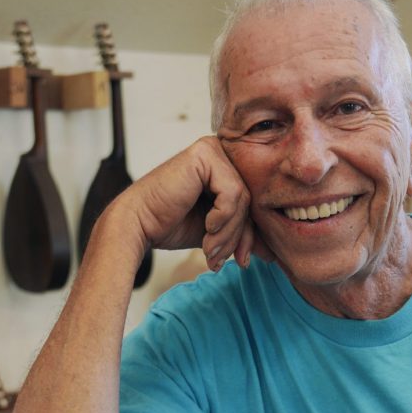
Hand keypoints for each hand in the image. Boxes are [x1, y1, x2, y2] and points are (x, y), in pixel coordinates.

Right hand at [112, 137, 271, 271]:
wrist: (138, 225)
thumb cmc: (171, 225)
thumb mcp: (217, 232)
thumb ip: (242, 235)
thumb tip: (273, 253)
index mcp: (225, 167)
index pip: (252, 203)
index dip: (249, 236)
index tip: (242, 261)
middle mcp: (221, 153)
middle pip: (250, 201)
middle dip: (239, 237)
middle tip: (224, 260)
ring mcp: (212, 150)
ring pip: (243, 200)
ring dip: (229, 233)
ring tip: (210, 250)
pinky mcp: (204, 155)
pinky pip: (232, 193)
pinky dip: (222, 218)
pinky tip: (206, 228)